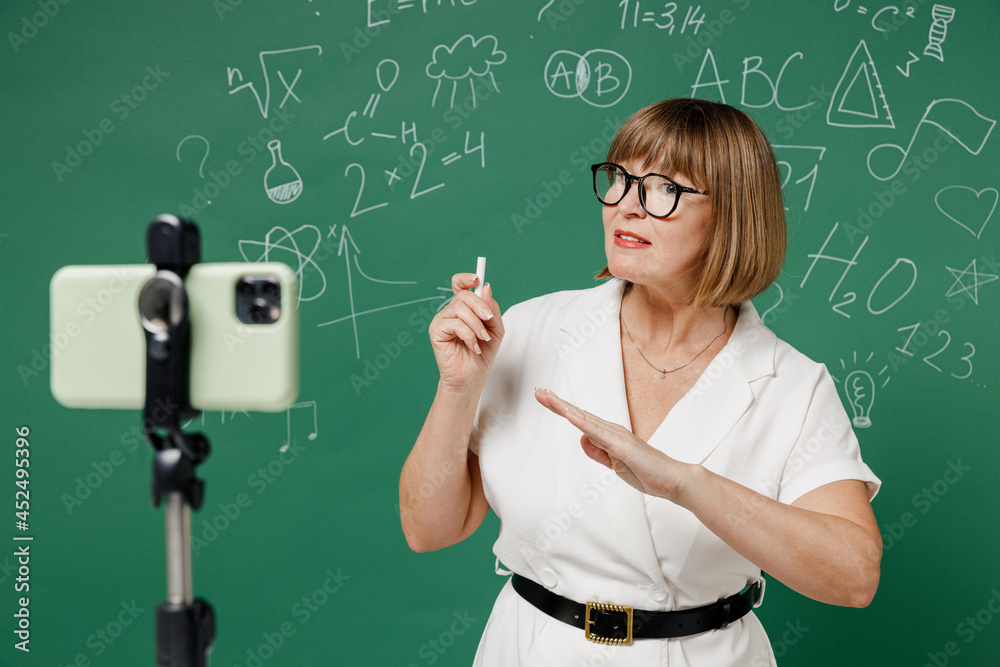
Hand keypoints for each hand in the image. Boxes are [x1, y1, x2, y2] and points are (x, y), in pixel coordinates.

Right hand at [429, 273, 503, 392]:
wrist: (473, 377)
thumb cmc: (483, 353)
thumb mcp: (495, 328)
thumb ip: (491, 307)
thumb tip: (485, 287)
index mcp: (463, 308)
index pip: (459, 285)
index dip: (465, 278)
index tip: (477, 278)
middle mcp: (451, 311)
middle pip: (463, 295)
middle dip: (480, 305)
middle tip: (489, 319)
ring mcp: (442, 320)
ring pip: (460, 309)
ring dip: (476, 325)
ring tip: (482, 339)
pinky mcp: (436, 332)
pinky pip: (455, 324)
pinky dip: (468, 335)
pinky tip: (473, 347)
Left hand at [534, 388, 691, 501]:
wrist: (672, 481)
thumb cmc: (646, 472)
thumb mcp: (614, 465)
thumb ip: (597, 452)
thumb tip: (581, 438)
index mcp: (609, 435)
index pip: (580, 419)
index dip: (561, 409)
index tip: (545, 398)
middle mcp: (612, 431)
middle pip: (579, 414)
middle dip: (557, 403)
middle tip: (538, 391)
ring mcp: (618, 437)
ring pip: (586, 419)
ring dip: (566, 408)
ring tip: (548, 398)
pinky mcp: (623, 447)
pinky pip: (600, 434)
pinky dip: (584, 424)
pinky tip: (571, 417)